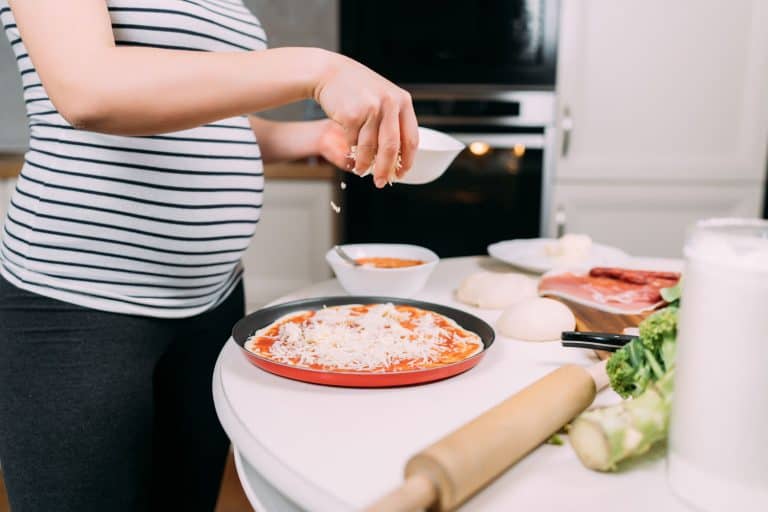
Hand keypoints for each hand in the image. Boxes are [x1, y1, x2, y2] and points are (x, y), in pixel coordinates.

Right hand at [312, 52, 418, 187]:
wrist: (329, 72)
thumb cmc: (357, 88)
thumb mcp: (383, 96)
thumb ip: (393, 119)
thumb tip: (398, 156)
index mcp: (402, 101)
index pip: (411, 138)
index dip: (407, 161)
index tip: (402, 173)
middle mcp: (390, 104)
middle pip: (392, 148)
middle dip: (386, 170)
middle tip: (381, 182)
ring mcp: (371, 109)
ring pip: (370, 149)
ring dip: (365, 165)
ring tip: (362, 171)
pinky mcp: (352, 115)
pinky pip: (354, 143)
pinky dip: (352, 151)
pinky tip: (351, 153)